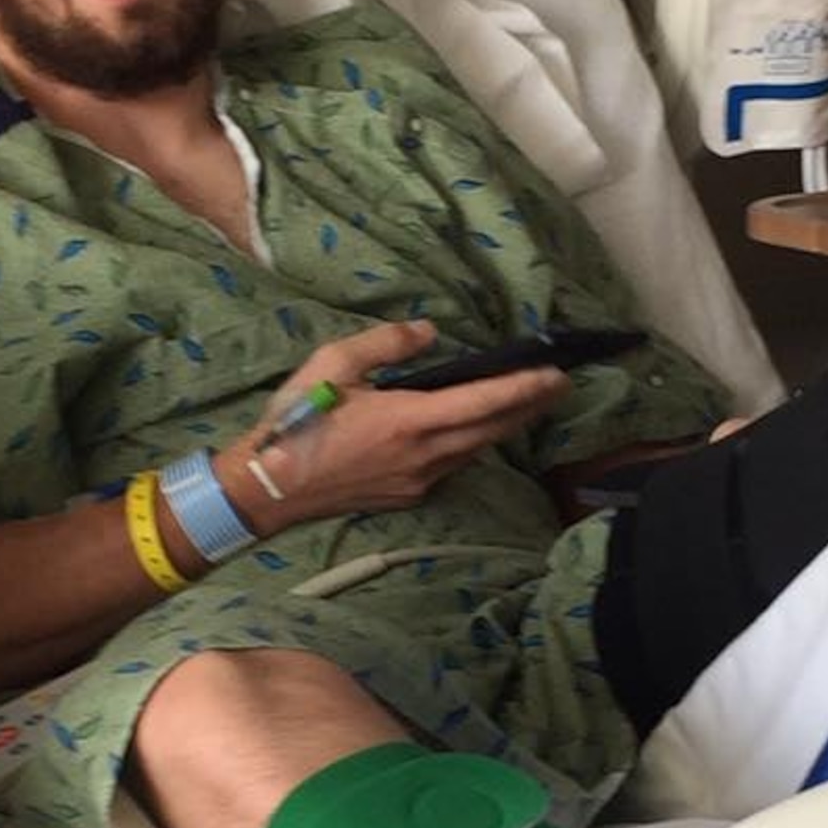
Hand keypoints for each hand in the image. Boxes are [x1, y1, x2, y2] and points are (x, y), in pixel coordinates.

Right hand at [212, 320, 569, 532]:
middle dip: (529, 406)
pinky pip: (453, 465)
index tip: (556, 374)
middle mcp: (424, 456)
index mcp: (408, 421)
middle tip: (560, 384)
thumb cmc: (296, 420)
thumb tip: (430, 332)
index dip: (524, 388)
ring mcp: (418, 481)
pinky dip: (473, 443)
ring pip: (476, 449)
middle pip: (492, 429)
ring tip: (529, 403)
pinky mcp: (408, 495)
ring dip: (505, 426)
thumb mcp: (333, 364)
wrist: (267, 488)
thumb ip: (386, 344)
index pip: (483, 402)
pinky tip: (476, 429)